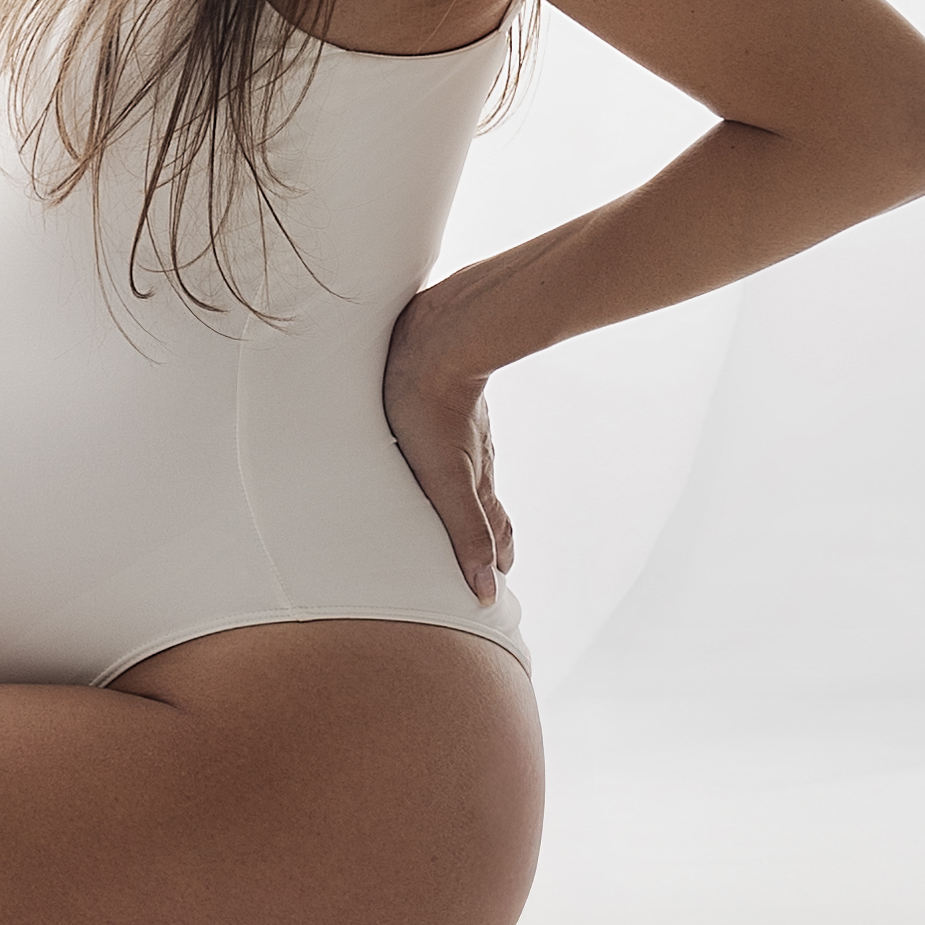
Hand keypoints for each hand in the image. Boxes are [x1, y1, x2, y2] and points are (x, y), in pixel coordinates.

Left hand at [384, 286, 512, 602]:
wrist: (438, 333)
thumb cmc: (428, 405)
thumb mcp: (445, 478)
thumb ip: (465, 530)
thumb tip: (484, 592)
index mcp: (476, 481)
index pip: (494, 534)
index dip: (495, 561)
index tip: (496, 586)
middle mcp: (477, 458)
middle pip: (487, 505)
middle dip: (487, 535)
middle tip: (488, 559)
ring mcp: (465, 428)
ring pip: (473, 470)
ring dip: (468, 497)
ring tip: (462, 511)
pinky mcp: (447, 398)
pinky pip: (455, 438)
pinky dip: (453, 459)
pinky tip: (439, 448)